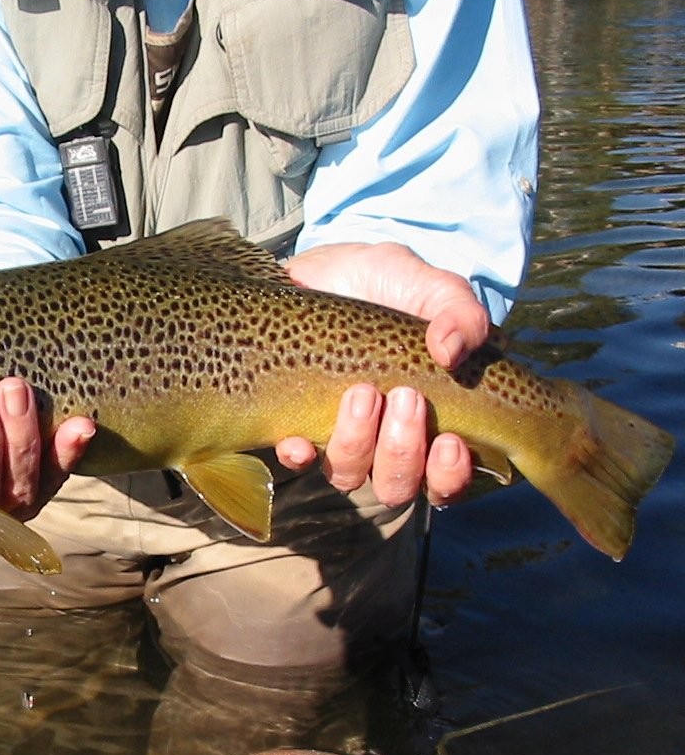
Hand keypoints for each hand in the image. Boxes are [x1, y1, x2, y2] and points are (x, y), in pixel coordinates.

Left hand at [275, 242, 490, 507]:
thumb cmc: (391, 285)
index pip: (448, 480)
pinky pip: (295, 459)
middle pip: (397, 485)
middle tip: (404, 398)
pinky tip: (299, 440)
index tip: (451, 440)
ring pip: (349, 475)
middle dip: (402, 451)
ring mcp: (339, 436)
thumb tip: (452, 350)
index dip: (450, 475)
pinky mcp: (295, 423)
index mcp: (432, 424)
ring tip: (361, 393)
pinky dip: (299, 455)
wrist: (326, 269)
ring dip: (357, 444)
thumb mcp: (434, 288)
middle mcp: (385, 442)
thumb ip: (460, 314)